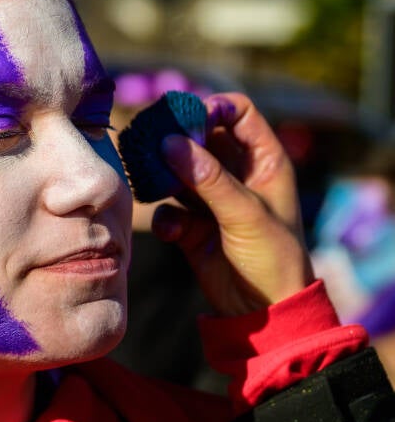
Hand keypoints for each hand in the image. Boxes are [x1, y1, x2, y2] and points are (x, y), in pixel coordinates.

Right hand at [151, 92, 314, 316]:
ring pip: (179, 171)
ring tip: (149, 179)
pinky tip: (172, 231)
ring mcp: (212, 199)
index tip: (187, 117)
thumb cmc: (272, 258)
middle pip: (201, 138)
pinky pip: (168, 208)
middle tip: (152, 140)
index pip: (239, 114)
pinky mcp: (191, 225)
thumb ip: (209, 179)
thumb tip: (171, 143)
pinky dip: (164, 216)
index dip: (214, 108)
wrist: (262, 312)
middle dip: (178, 140)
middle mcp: (236, 174)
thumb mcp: (246, 214)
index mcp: (263, 161)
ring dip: (163, 176)